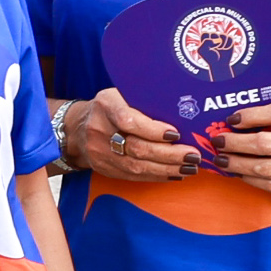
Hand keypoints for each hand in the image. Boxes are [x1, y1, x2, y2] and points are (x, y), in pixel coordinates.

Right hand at [73, 86, 196, 181]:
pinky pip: (132, 176)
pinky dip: (156, 176)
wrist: (77, 128)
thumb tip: (185, 111)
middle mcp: (99, 130)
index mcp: (106, 106)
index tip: (176, 133)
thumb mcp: (122, 95)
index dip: (153, 130)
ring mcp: (99, 152)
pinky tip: (174, 173)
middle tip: (193, 156)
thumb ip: (145, 101)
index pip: (129, 121)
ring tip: (189, 167)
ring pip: (136, 166)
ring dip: (167, 168)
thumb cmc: (110, 108)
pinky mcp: (104, 168)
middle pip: (136, 148)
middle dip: (169, 154)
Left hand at [209, 98, 270, 204]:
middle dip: (235, 143)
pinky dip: (249, 179)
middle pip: (265, 143)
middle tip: (218, 141)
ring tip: (222, 159)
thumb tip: (243, 117)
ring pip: (263, 168)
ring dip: (236, 163)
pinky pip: (269, 185)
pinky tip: (238, 173)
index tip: (232, 119)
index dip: (251, 115)